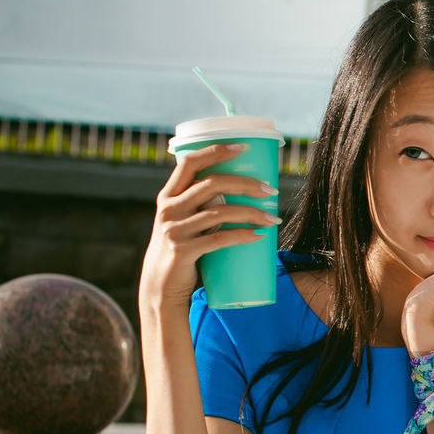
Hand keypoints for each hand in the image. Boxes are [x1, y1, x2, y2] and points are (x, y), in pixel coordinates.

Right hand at [138, 143, 281, 316]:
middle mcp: (169, 209)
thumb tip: (240, 192)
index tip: (243, 147)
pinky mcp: (183, 251)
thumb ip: (201, 206)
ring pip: (220, 213)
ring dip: (252, 213)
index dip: (216, 151)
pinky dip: (242, 236)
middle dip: (245, 184)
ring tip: (273, 218)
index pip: (190, 163)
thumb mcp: (183, 222)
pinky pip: (219, 240)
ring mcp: (174, 230)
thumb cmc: (181, 250)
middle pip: (212, 184)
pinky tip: (259, 236)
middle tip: (270, 190)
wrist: (160, 286)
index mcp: (168, 196)